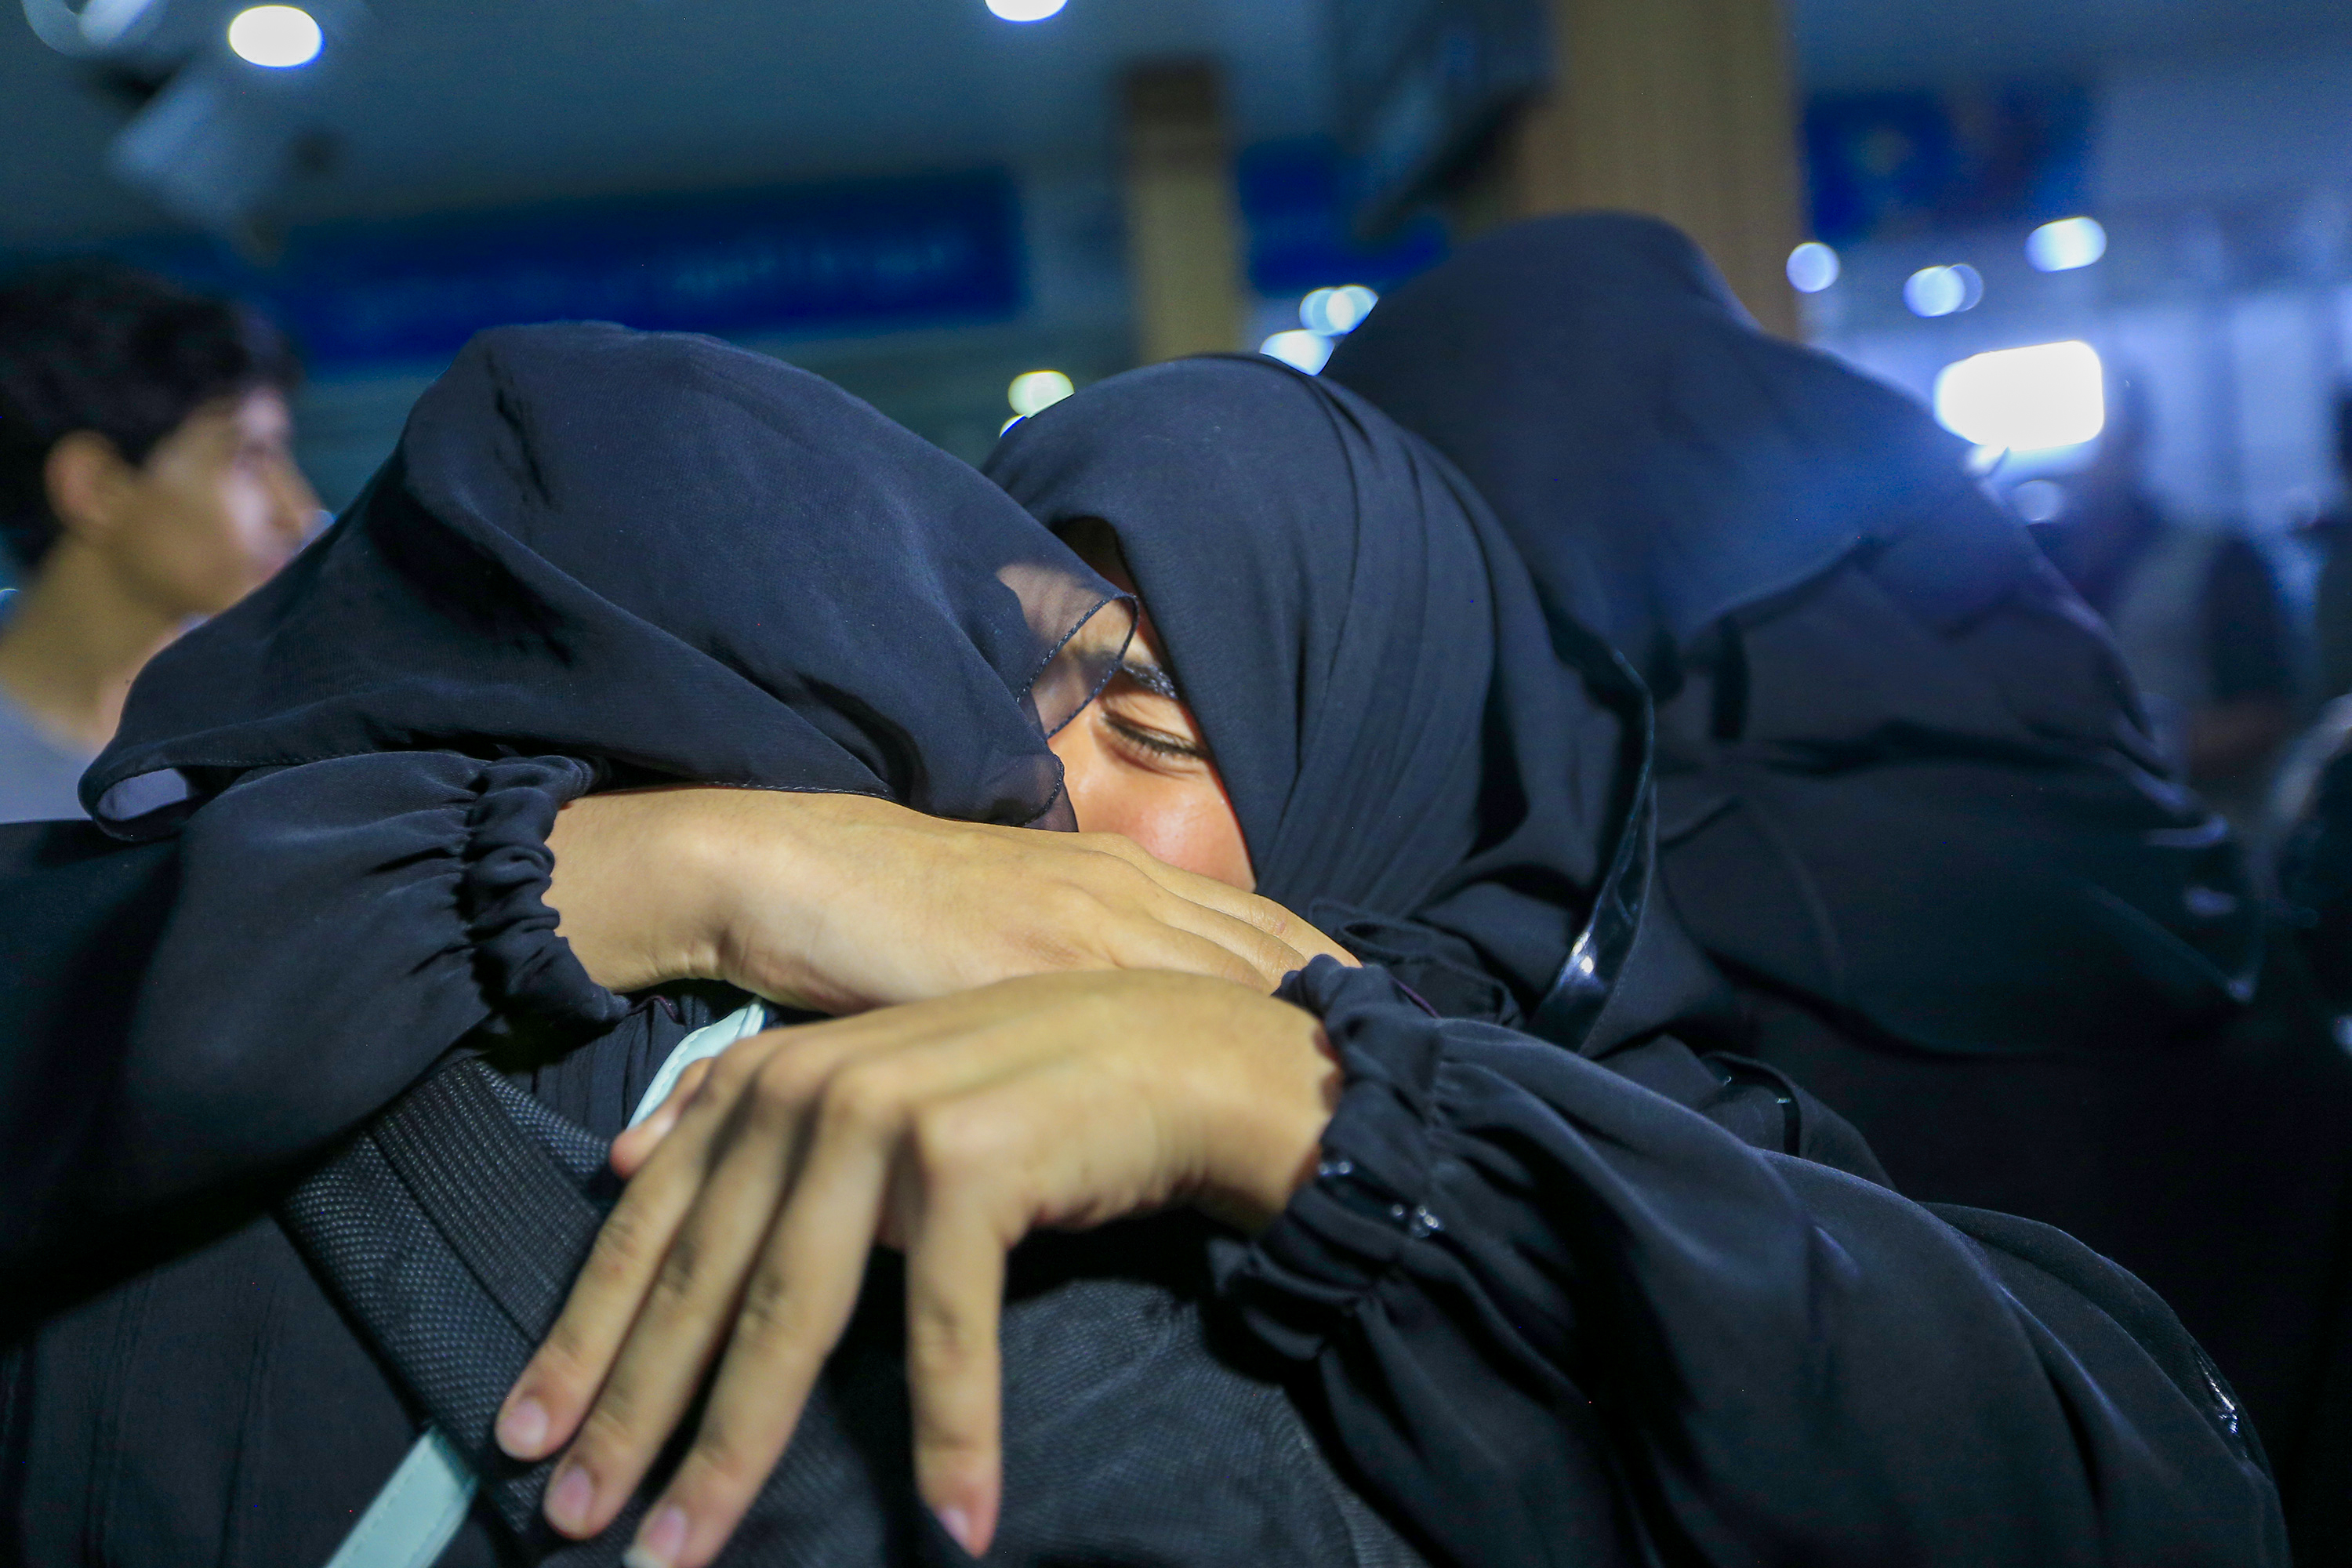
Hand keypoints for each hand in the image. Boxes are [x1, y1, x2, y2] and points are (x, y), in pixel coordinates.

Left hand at [493, 970, 1338, 1566]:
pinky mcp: (973, 1163)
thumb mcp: (875, 1087)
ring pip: (791, 1317)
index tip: (525, 1444)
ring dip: (736, 1451)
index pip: (650, 1226)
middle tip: (574, 1525)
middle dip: (632, 1417)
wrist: (1189, 1054)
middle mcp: (815, 1087)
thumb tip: (629, 1164)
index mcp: (775, 1077)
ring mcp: (891, 1119)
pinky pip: (945, 1327)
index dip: (583, 1339)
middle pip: (702, 1284)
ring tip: (686, 1556)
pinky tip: (955, 1519)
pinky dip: (951, 1430)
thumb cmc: (1033, 1090)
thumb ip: (762, 1121)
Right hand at [544, 787, 1353, 1010]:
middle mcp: (1125, 884)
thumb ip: (1069, 962)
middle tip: (1428, 1048)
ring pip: (1242, 962)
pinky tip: (1285, 1065)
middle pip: (1274, 942)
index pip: (1258, 923)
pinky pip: (1169, 993)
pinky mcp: (1048, 948)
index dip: (1331, 968)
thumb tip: (1119, 1019)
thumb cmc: (881, 916)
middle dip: (1353, 994)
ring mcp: (1094, 912)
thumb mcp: (999, 931)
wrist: (792, 870)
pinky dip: (1240, 1025)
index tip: (1396, 1016)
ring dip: (1319, 1011)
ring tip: (1390, 1065)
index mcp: (1116, 875)